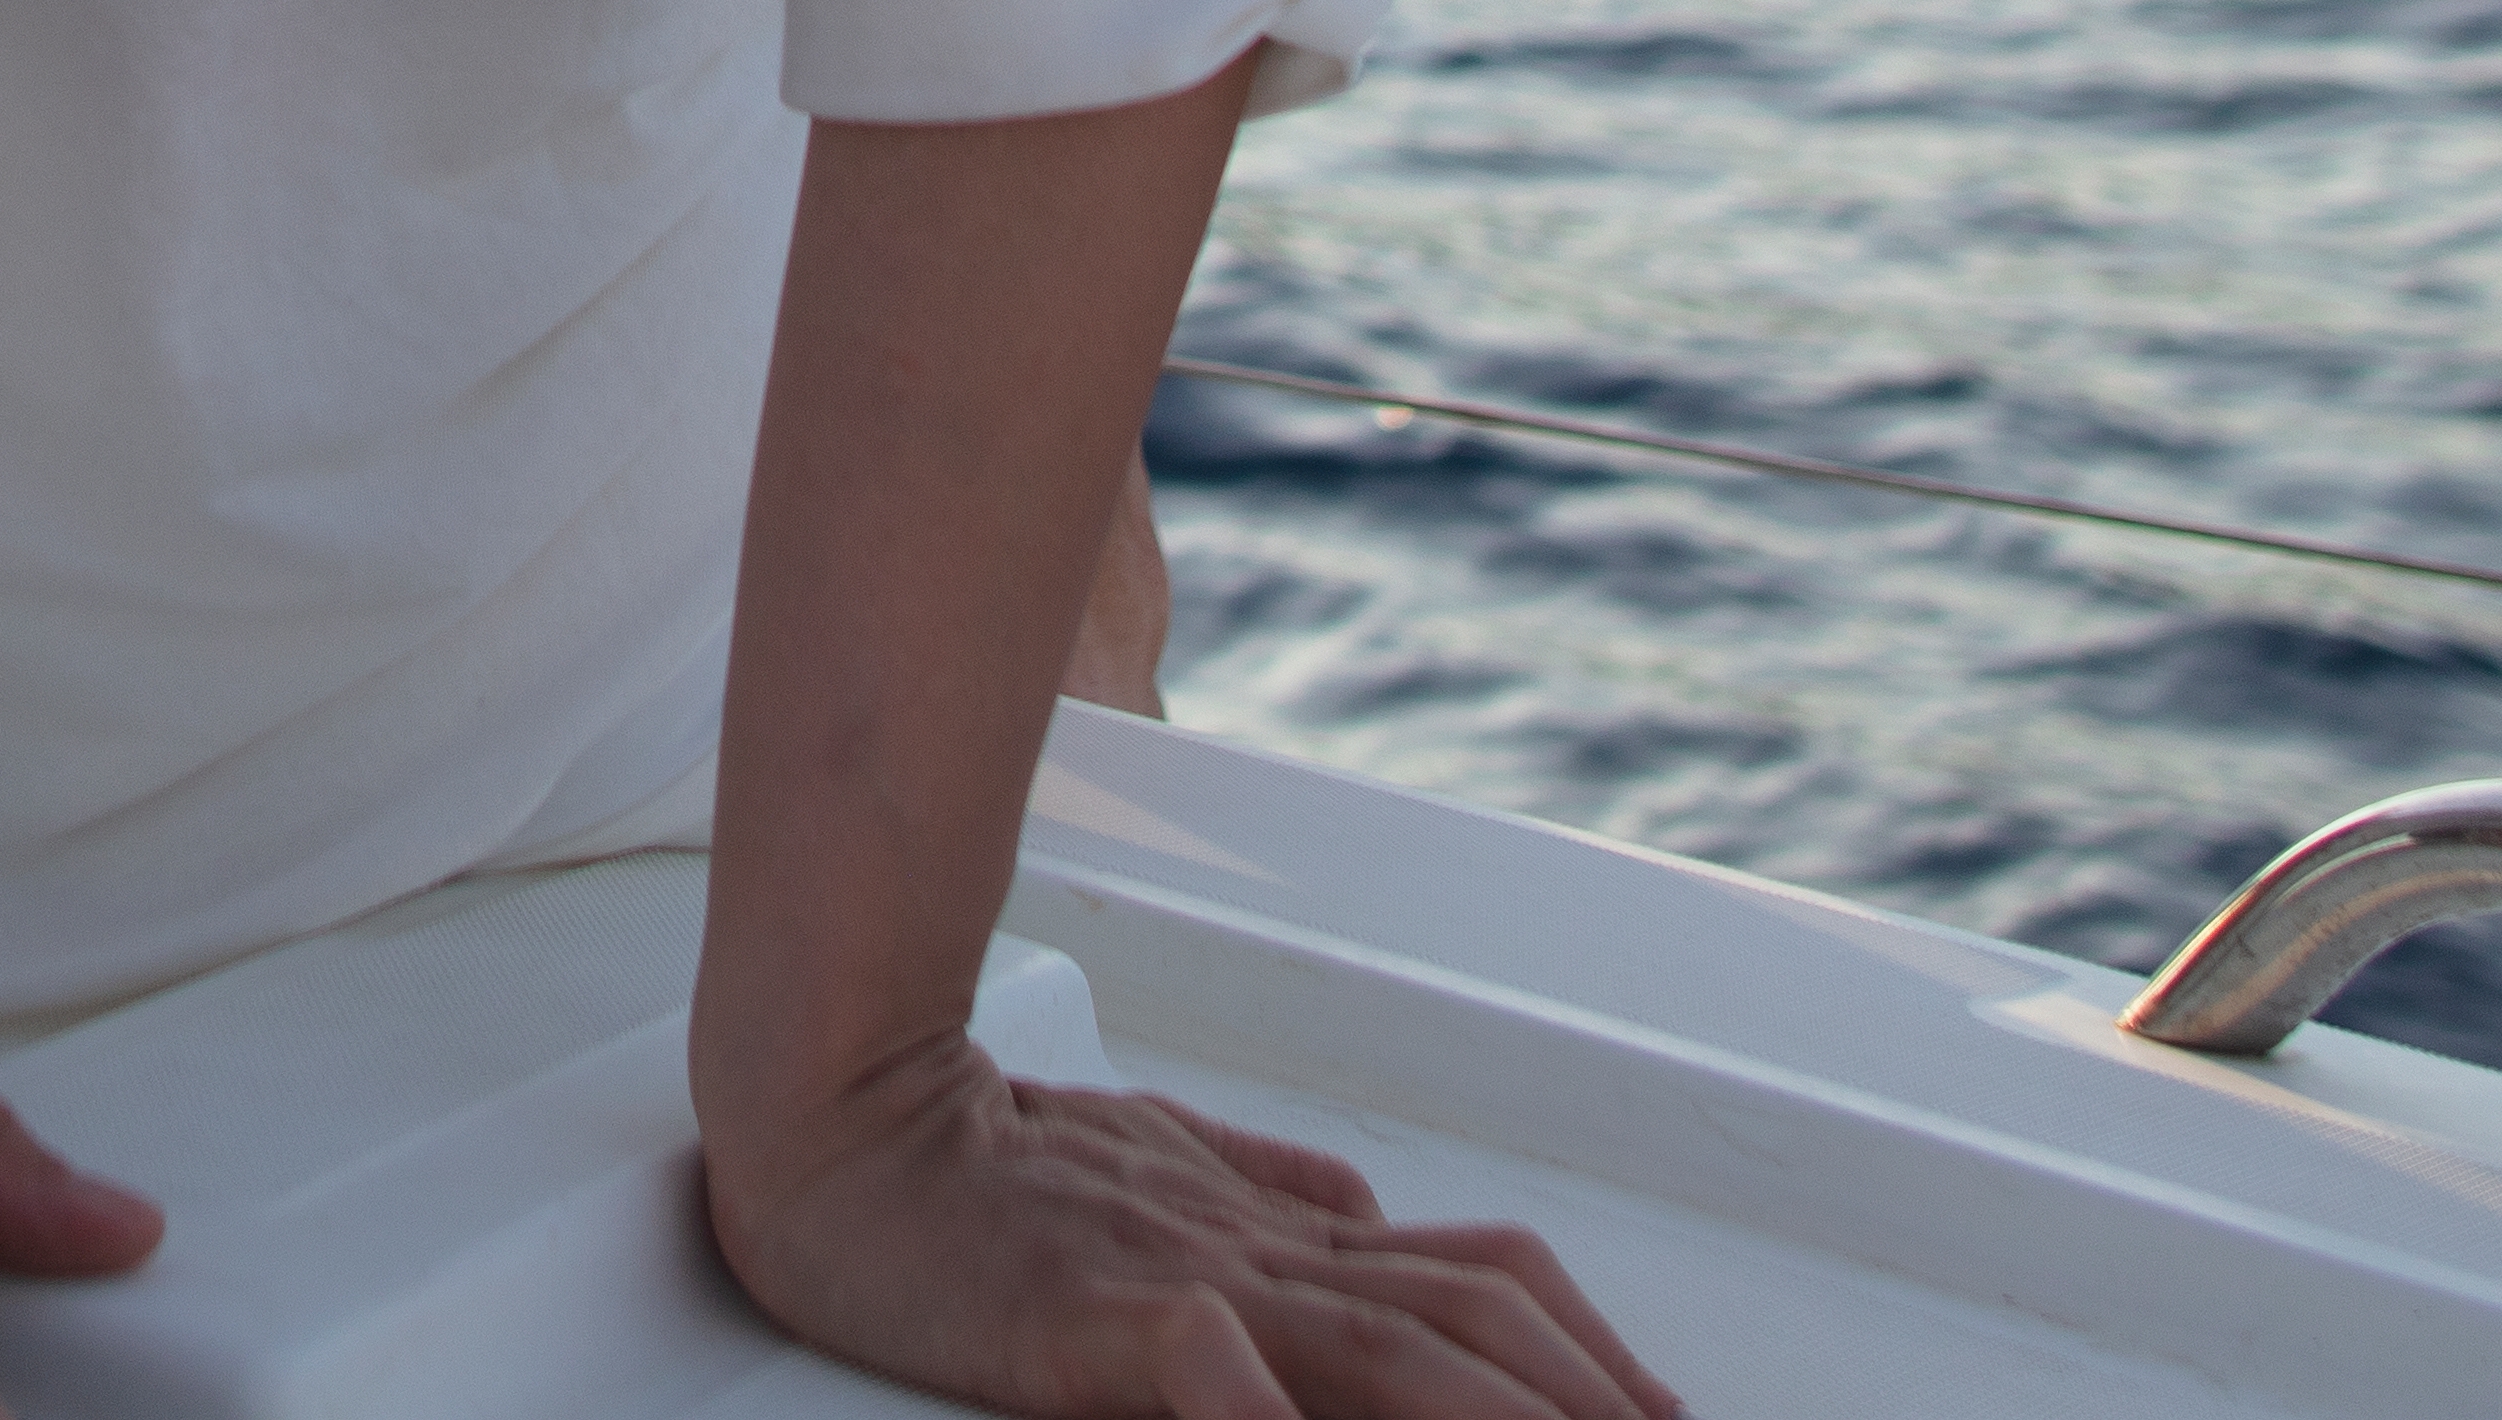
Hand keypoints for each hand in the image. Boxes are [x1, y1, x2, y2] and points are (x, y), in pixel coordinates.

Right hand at [708, 1036, 1675, 1419]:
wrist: (837, 1112)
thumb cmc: (980, 1155)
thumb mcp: (1152, 1156)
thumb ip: (1265, 1186)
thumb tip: (1366, 1209)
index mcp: (1277, 1228)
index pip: (1482, 1285)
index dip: (1593, 1355)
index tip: (1664, 1414)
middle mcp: (1256, 1250)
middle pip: (1471, 1327)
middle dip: (1590, 1404)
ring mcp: (1179, 1273)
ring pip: (1385, 1348)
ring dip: (1497, 1416)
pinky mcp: (1087, 1311)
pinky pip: (1200, 1363)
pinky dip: (1262, 1410)